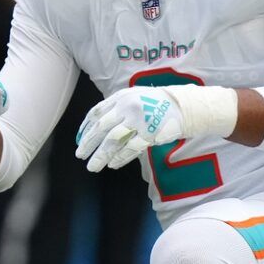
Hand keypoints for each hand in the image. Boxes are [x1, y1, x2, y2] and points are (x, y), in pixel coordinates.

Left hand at [75, 87, 190, 172]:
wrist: (185, 106)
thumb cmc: (156, 104)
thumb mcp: (134, 97)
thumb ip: (116, 108)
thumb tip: (95, 125)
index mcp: (120, 97)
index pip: (95, 113)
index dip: (85, 128)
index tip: (78, 140)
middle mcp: (127, 107)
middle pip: (101, 128)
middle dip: (88, 143)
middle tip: (79, 155)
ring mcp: (138, 120)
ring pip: (112, 141)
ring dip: (100, 155)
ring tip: (92, 166)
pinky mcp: (149, 133)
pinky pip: (130, 148)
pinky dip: (119, 158)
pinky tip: (112, 165)